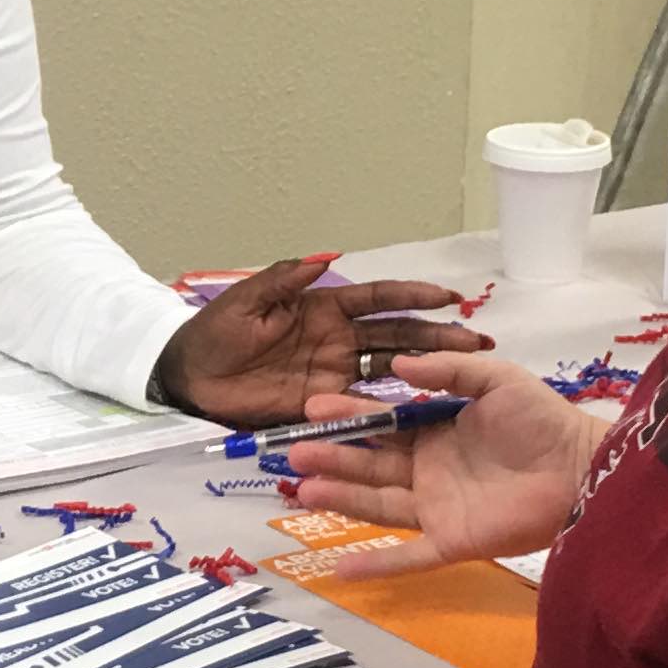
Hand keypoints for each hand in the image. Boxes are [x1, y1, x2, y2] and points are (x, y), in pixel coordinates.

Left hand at [154, 260, 490, 430]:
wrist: (188, 379)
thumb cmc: (214, 333)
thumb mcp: (246, 301)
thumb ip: (285, 280)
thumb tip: (328, 257)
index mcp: (324, 308)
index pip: (378, 299)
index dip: (413, 297)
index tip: (450, 297)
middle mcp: (338, 339)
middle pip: (397, 335)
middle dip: (438, 336)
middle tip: (479, 342)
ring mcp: (334, 373)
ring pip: (392, 369)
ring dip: (429, 369)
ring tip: (470, 372)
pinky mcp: (323, 405)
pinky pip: (364, 405)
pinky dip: (394, 407)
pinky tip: (428, 410)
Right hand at [284, 351, 599, 572]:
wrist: (581, 469)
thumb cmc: (541, 421)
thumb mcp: (495, 379)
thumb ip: (447, 372)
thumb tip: (396, 369)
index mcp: (436, 432)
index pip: (382, 425)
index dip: (349, 416)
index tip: (313, 406)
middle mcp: (429, 471)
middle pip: (370, 465)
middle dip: (332, 457)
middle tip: (294, 450)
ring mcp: (437, 508)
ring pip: (377, 505)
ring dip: (340, 498)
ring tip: (302, 489)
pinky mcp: (453, 541)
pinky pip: (409, 555)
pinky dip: (376, 564)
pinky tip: (339, 568)